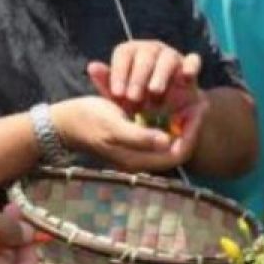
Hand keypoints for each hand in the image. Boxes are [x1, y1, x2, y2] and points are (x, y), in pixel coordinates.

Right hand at [50, 94, 205, 171]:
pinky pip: (160, 137)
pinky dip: (171, 123)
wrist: (63, 122)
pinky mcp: (134, 144)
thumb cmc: (87, 120)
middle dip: (192, 127)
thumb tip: (167, 141)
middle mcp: (140, 161)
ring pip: (171, 143)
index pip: (177, 152)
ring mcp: (137, 153)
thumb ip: (139, 136)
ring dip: (183, 125)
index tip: (198, 107)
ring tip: (191, 103)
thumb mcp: (113, 125)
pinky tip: (174, 107)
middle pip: (178, 149)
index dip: (192, 132)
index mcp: (137, 160)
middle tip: (200, 103)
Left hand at [86, 40, 200, 109]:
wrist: (166, 111)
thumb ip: (106, 83)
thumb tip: (92, 66)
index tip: (117, 93)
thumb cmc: (138, 100)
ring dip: (161, 74)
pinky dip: (191, 65)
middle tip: (133, 97)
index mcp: (131, 52)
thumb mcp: (119, 96)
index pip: (124, 53)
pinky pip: (193, 60)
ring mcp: (172, 55)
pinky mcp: (189, 65)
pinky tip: (185, 77)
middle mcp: (151, 49)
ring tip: (154, 92)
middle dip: (138, 76)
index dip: (119, 72)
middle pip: (146, 54)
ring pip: (168, 57)